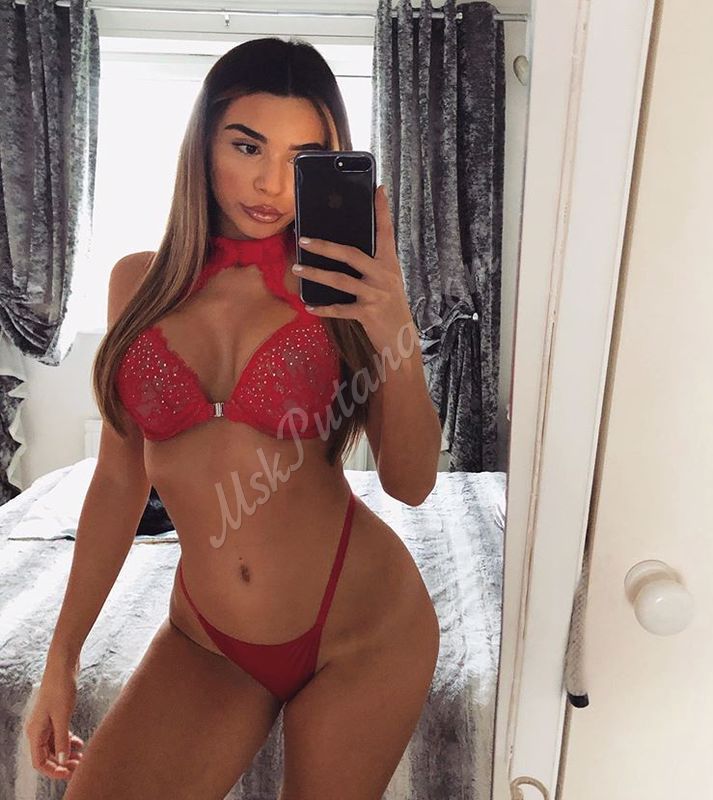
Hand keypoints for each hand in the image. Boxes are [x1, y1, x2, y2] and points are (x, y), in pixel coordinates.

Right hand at [25, 666, 84, 780]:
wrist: (63, 665)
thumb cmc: (60, 688)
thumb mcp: (62, 716)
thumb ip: (62, 740)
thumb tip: (63, 761)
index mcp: (35, 732)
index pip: (40, 761)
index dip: (54, 770)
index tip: (69, 773)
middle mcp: (38, 729)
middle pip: (47, 755)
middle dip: (62, 763)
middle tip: (79, 766)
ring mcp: (46, 722)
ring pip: (54, 745)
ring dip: (66, 753)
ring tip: (82, 756)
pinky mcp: (55, 715)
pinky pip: (59, 735)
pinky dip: (68, 741)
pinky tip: (79, 743)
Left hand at [292, 184, 414, 351]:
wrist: (401, 339)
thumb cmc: (391, 307)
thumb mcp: (388, 281)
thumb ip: (373, 264)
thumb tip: (346, 250)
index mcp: (389, 264)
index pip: (386, 232)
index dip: (382, 211)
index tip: (378, 189)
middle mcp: (383, 276)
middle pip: (351, 254)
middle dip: (325, 246)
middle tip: (303, 240)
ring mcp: (375, 295)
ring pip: (340, 281)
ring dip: (316, 274)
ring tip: (297, 268)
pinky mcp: (367, 314)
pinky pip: (340, 309)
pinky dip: (323, 308)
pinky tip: (308, 305)